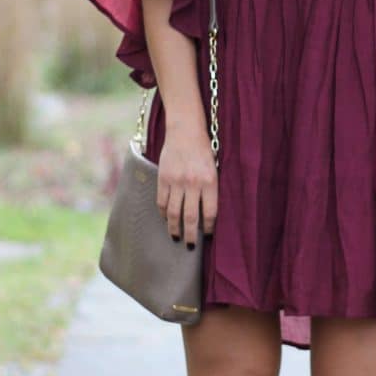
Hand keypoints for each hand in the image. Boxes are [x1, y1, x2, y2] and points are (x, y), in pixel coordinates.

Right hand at [157, 125, 217, 246]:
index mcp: (210, 181)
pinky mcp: (163, 177)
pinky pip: (161, 201)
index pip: (210, 212)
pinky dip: (162, 213)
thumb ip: (210, 189)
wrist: (185, 130)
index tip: (207, 235)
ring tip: (176, 237)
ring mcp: (176, 181)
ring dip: (174, 228)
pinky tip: (165, 218)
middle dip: (191, 235)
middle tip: (190, 246)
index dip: (208, 227)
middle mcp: (193, 183)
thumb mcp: (214, 168)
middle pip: (191, 217)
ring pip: (173, 212)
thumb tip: (207, 214)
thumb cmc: (203, 150)